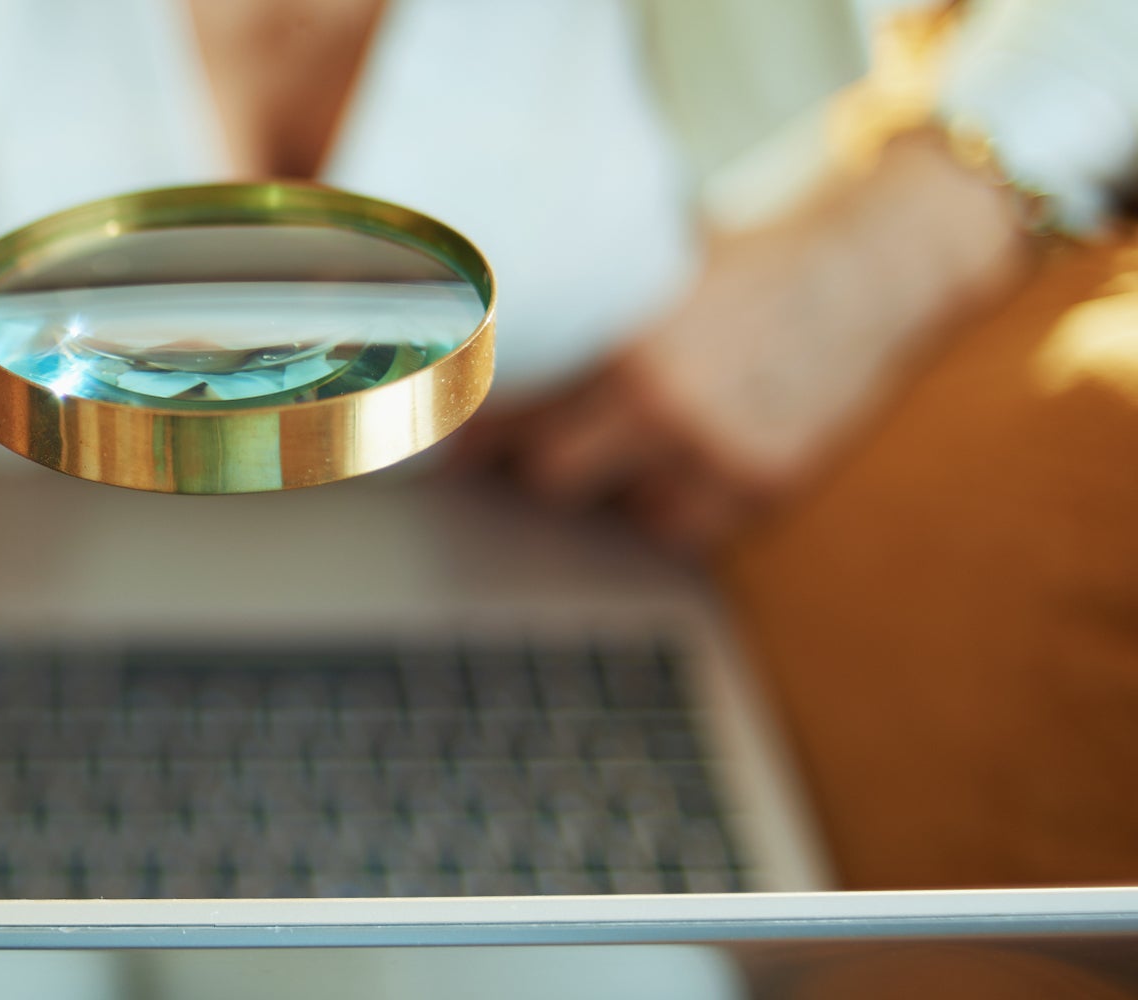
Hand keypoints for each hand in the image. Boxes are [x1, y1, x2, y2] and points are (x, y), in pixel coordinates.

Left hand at [463, 130, 1033, 548]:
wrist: (878, 263)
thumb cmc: (757, 255)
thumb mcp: (658, 266)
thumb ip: (594, 314)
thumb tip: (501, 340)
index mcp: (627, 343)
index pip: (517, 411)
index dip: (472, 434)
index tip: (446, 447)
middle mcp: (667, 404)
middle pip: (551, 477)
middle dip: (534, 466)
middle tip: (524, 456)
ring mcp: (720, 452)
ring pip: (618, 514)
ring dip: (610, 492)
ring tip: (622, 453)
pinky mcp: (766, 483)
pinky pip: (684, 529)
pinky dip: (669, 510)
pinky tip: (673, 472)